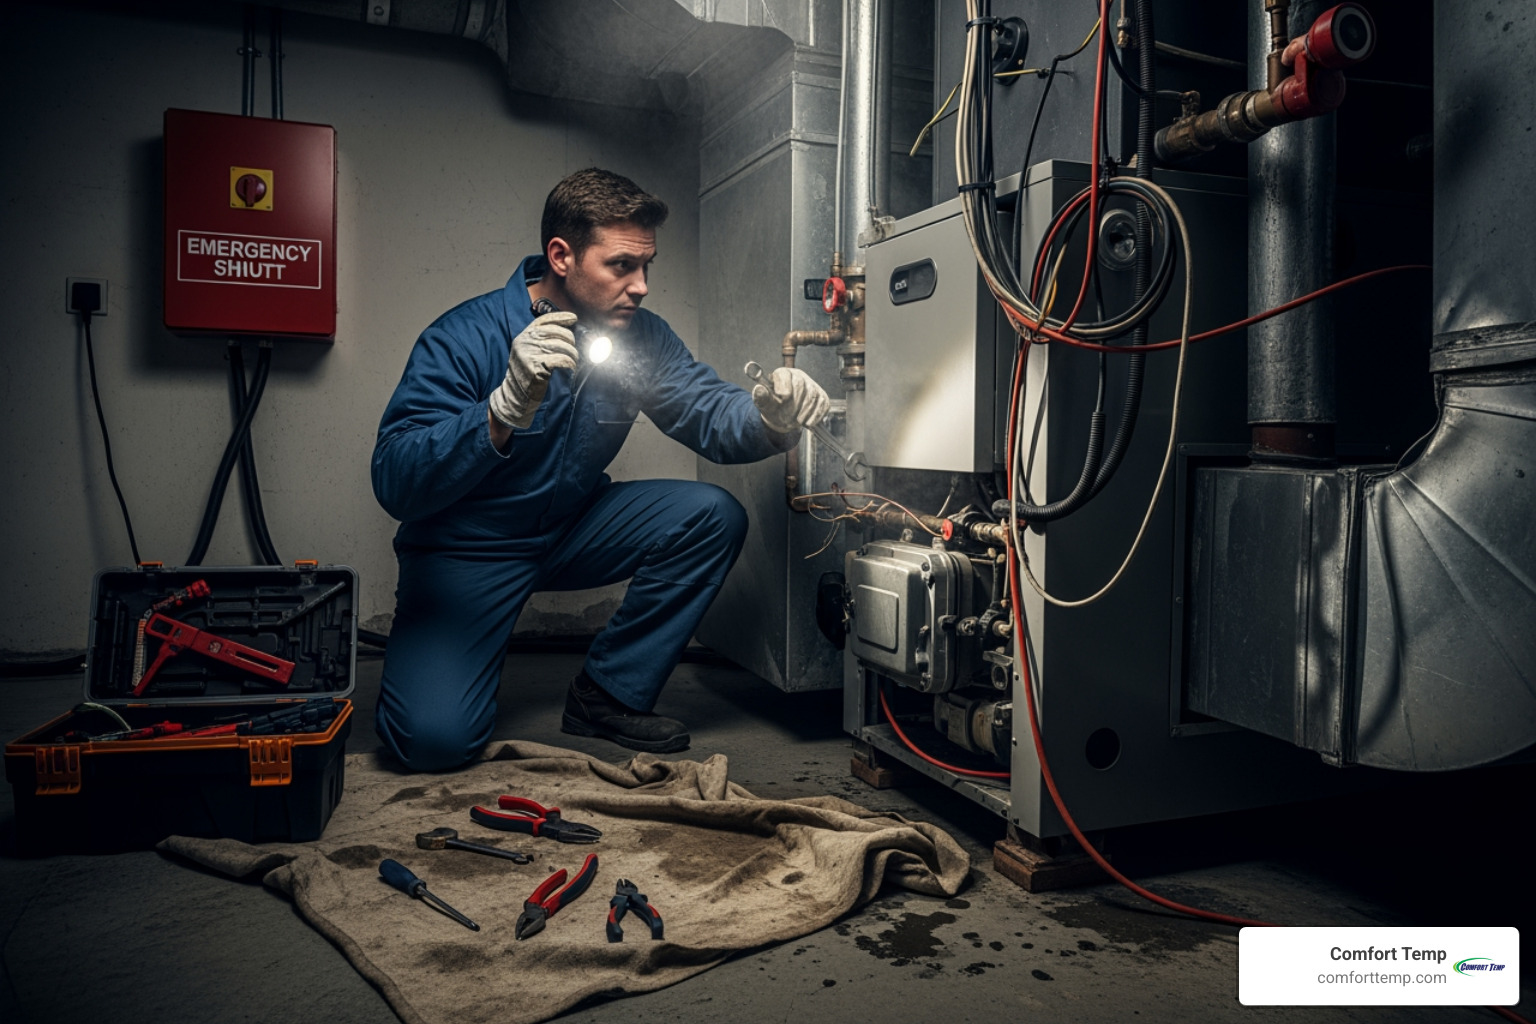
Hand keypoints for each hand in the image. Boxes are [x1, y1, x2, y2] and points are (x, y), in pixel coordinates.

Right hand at [489, 311, 578, 428]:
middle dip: (570, 340)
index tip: (574, 318)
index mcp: (524, 335)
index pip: (544, 320)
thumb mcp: (529, 351)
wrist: (515, 395)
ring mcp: (529, 353)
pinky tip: (570, 367)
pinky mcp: (536, 367)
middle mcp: (525, 341)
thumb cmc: (527, 373)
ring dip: (573, 354)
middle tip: (573, 351)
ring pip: (562, 346)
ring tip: (573, 361)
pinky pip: (561, 359)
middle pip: (557, 332)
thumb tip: (566, 330)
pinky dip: (570, 363)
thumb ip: (541, 340)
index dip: (560, 317)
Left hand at [752, 367, 829, 434]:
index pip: (785, 374)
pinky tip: (808, 422)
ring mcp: (811, 385)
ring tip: (798, 421)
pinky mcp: (821, 395)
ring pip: (813, 394)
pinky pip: (823, 403)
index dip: (784, 386)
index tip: (783, 398)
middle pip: (801, 384)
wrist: (784, 419)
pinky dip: (816, 415)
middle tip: (789, 416)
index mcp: (782, 374)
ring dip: (806, 411)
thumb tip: (758, 389)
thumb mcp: (765, 404)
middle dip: (795, 402)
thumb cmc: (773, 408)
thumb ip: (761, 397)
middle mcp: (798, 375)